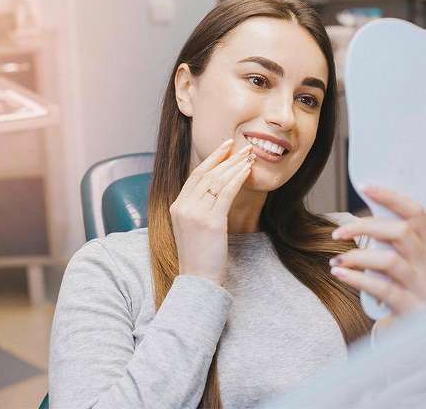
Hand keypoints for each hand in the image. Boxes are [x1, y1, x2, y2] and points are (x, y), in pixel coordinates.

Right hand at [170, 139, 254, 285]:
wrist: (198, 280)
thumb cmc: (199, 257)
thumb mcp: (193, 228)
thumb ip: (198, 209)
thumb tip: (215, 191)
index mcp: (176, 206)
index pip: (195, 176)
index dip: (211, 159)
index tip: (224, 148)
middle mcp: (183, 206)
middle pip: (205, 174)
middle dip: (224, 157)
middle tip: (240, 146)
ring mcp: (195, 213)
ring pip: (217, 181)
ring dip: (234, 166)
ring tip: (248, 156)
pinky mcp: (211, 221)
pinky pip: (226, 193)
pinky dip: (237, 179)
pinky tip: (247, 171)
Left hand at [329, 185, 425, 325]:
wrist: (407, 333)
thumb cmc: (394, 290)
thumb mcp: (394, 262)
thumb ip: (384, 240)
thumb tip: (357, 211)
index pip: (416, 212)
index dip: (391, 197)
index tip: (365, 187)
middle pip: (401, 233)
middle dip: (365, 227)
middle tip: (337, 233)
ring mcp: (423, 287)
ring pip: (391, 260)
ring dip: (357, 256)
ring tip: (335, 261)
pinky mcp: (411, 309)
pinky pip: (383, 289)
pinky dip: (358, 279)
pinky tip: (339, 274)